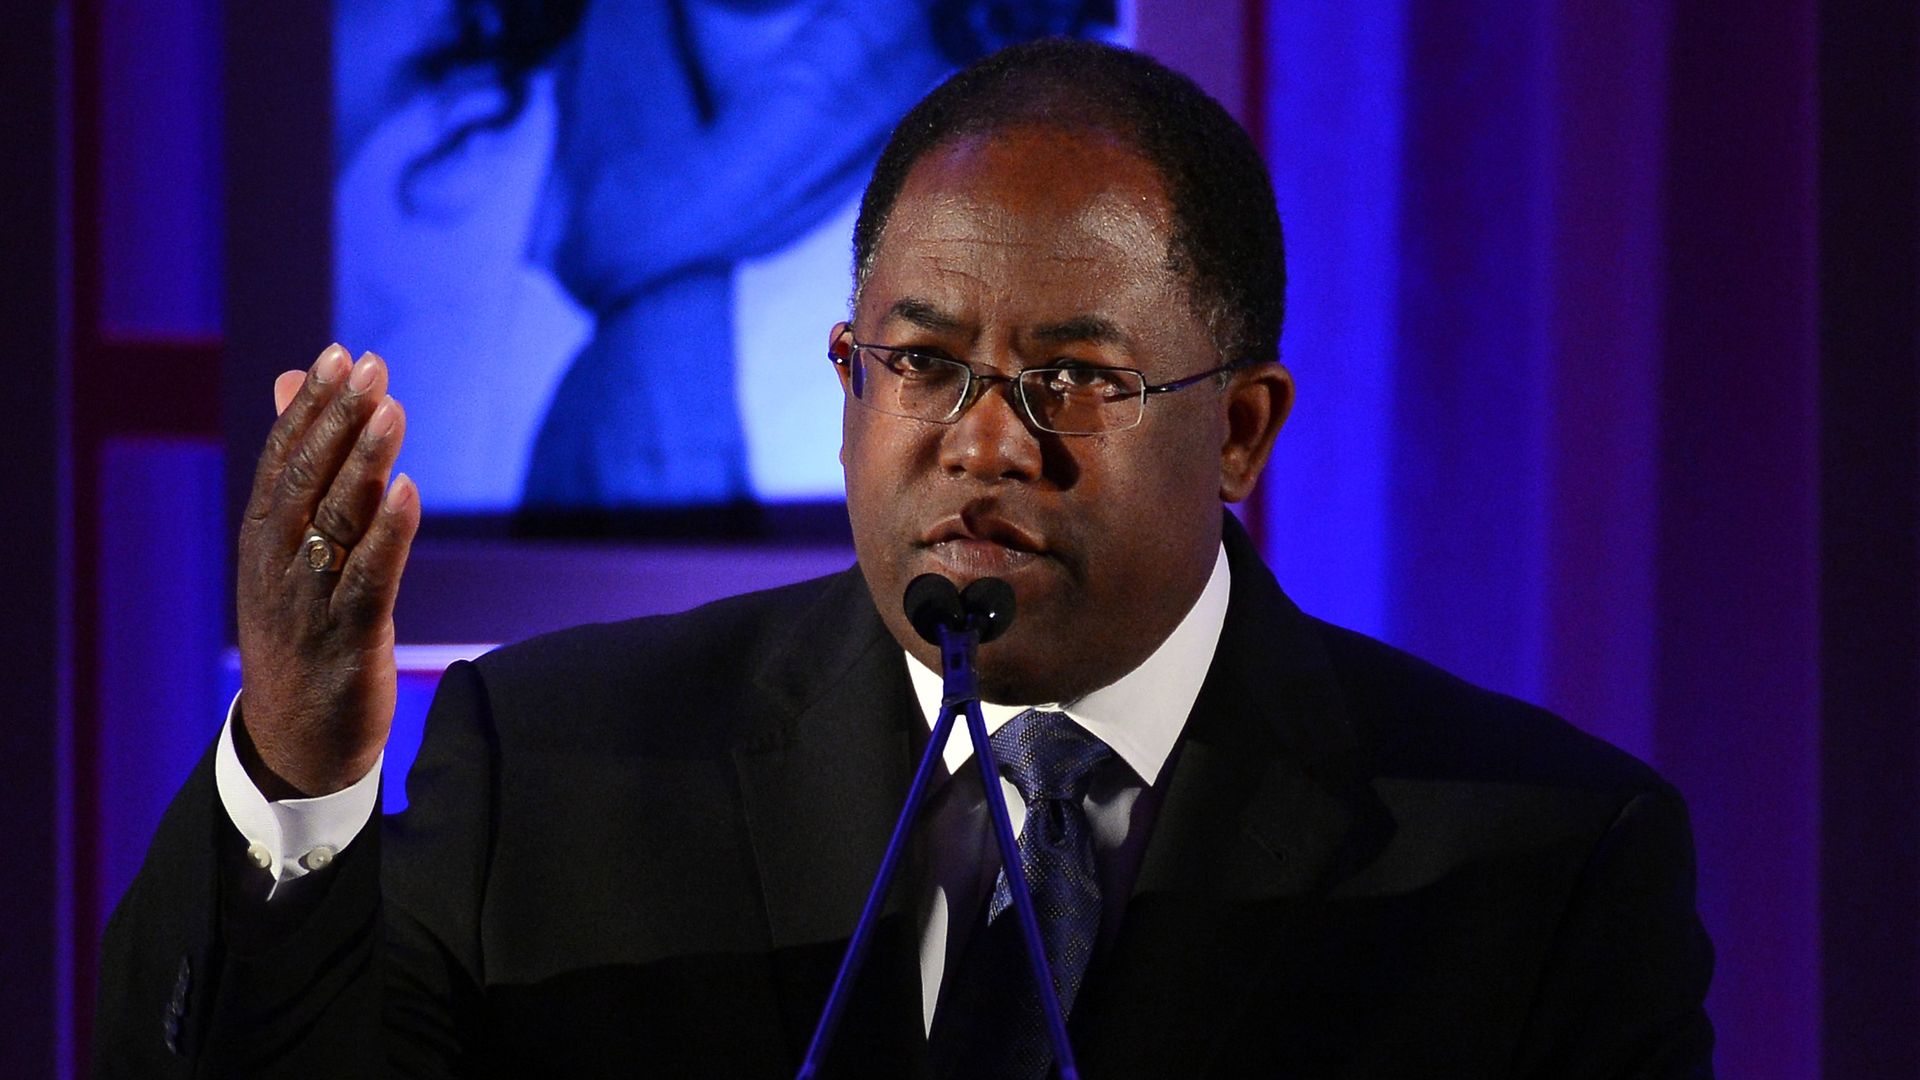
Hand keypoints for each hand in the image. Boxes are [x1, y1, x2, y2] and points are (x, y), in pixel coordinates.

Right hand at [234, 344, 420, 798]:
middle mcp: (279, 563)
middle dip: (337, 421)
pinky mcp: (349, 637)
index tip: (340, 355)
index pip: (283, 459)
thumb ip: (299, 467)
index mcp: (263, 539)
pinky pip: (368, 578)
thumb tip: (292, 381)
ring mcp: (311, 601)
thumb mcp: (288, 550)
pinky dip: (387, 534)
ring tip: (390, 410)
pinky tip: (407, 490)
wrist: (295, 742)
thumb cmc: (301, 632)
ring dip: (362, 463)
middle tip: (368, 367)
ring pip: (335, 522)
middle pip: (306, 481)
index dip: (312, 407)